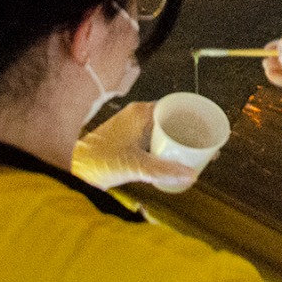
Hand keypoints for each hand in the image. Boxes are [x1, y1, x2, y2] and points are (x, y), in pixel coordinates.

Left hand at [72, 102, 198, 192]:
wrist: (73, 168)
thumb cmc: (98, 161)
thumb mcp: (135, 167)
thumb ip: (163, 171)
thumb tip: (191, 175)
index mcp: (141, 113)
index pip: (176, 106)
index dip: (194, 116)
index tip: (208, 127)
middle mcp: (138, 116)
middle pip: (172, 118)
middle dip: (189, 131)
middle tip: (205, 145)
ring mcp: (132, 127)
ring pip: (163, 130)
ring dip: (177, 141)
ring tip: (194, 154)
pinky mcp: (128, 140)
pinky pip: (154, 139)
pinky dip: (166, 147)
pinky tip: (173, 160)